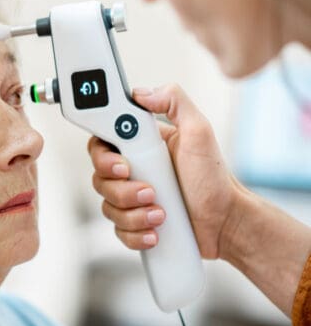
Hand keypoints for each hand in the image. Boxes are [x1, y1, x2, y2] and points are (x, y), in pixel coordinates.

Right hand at [88, 84, 239, 258]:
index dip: (103, 156)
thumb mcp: (199, 131)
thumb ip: (175, 101)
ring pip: (107, 205)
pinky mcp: (134, 222)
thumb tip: (142, 93)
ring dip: (133, 213)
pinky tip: (155, 231)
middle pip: (99, 177)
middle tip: (150, 191)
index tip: (123, 165)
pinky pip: (117, 229)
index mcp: (139, 145)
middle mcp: (131, 170)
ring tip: (161, 213)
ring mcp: (130, 198)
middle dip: (122, 189)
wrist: (226, 223)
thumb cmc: (214, 178)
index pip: (101, 143)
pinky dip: (135, 232)